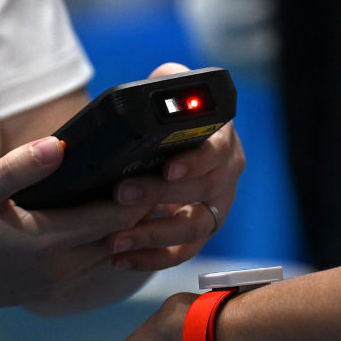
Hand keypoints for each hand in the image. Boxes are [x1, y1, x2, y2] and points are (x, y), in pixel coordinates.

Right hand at [0, 137, 154, 318]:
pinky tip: (99, 216)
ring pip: (107, 254)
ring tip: (135, 189)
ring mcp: (53, 285)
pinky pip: (87, 265)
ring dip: (123, 227)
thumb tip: (59, 144)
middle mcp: (59, 270)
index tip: (158, 163)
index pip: (115, 217)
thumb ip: (18, 168)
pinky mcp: (44, 291)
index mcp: (46, 243)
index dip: (141, 191)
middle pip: (120, 237)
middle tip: (158, 172)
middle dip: (140, 208)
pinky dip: (101, 241)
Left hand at [108, 63, 245, 271]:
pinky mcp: (198, 234)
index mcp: (221, 138)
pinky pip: (182, 254)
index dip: (197, 161)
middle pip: (204, 191)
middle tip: (120, 194)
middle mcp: (226, 174)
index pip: (218, 150)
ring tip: (115, 238)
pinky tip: (121, 259)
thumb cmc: (160, 122)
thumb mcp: (165, 96)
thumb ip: (169, 85)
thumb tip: (167, 80)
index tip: (168, 168)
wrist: (156, 152)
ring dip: (153, 235)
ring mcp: (214, 208)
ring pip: (194, 228)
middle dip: (161, 195)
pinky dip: (151, 259)